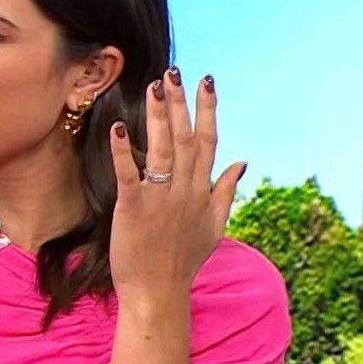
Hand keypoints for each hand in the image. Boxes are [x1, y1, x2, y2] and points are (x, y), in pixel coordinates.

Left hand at [107, 67, 245, 302]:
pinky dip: (125, 151)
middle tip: (174, 71)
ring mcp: (160, 198)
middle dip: (181, 103)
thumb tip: (242, 162)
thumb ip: (227, 191)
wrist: (158, 292)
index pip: (208, 142)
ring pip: (162, 149)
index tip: (206, 82)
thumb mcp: (214, 226)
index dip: (207, 110)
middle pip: (186, 138)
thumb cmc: (182, 261)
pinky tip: (120, 128)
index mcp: (201, 191)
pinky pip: (130, 174)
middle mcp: (184, 190)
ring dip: (158, 117)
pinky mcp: (133, 208)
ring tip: (154, 87)